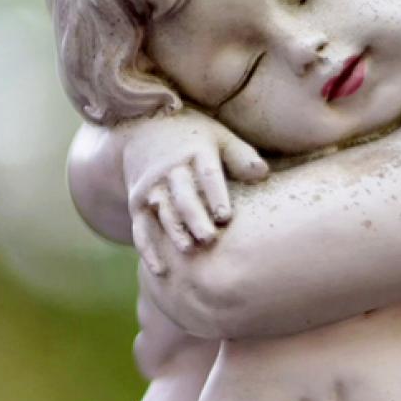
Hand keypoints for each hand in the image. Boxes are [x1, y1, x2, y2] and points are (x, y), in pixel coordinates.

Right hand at [117, 108, 268, 274]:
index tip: (225, 216)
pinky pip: (141, 228)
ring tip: (188, 250)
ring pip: (163, 212)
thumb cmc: (192, 138)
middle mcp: (170, 170)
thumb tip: (262, 173)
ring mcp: (151, 188)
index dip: (215, 195)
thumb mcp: (217, 137)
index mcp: (195, 152)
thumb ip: (240, 156)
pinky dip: (148, 250)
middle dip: (194, 217)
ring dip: (174, 231)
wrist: (141, 130)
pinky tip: (161, 270)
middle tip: (209, 238)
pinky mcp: (138, 204)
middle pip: (183, 196)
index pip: (206, 174)